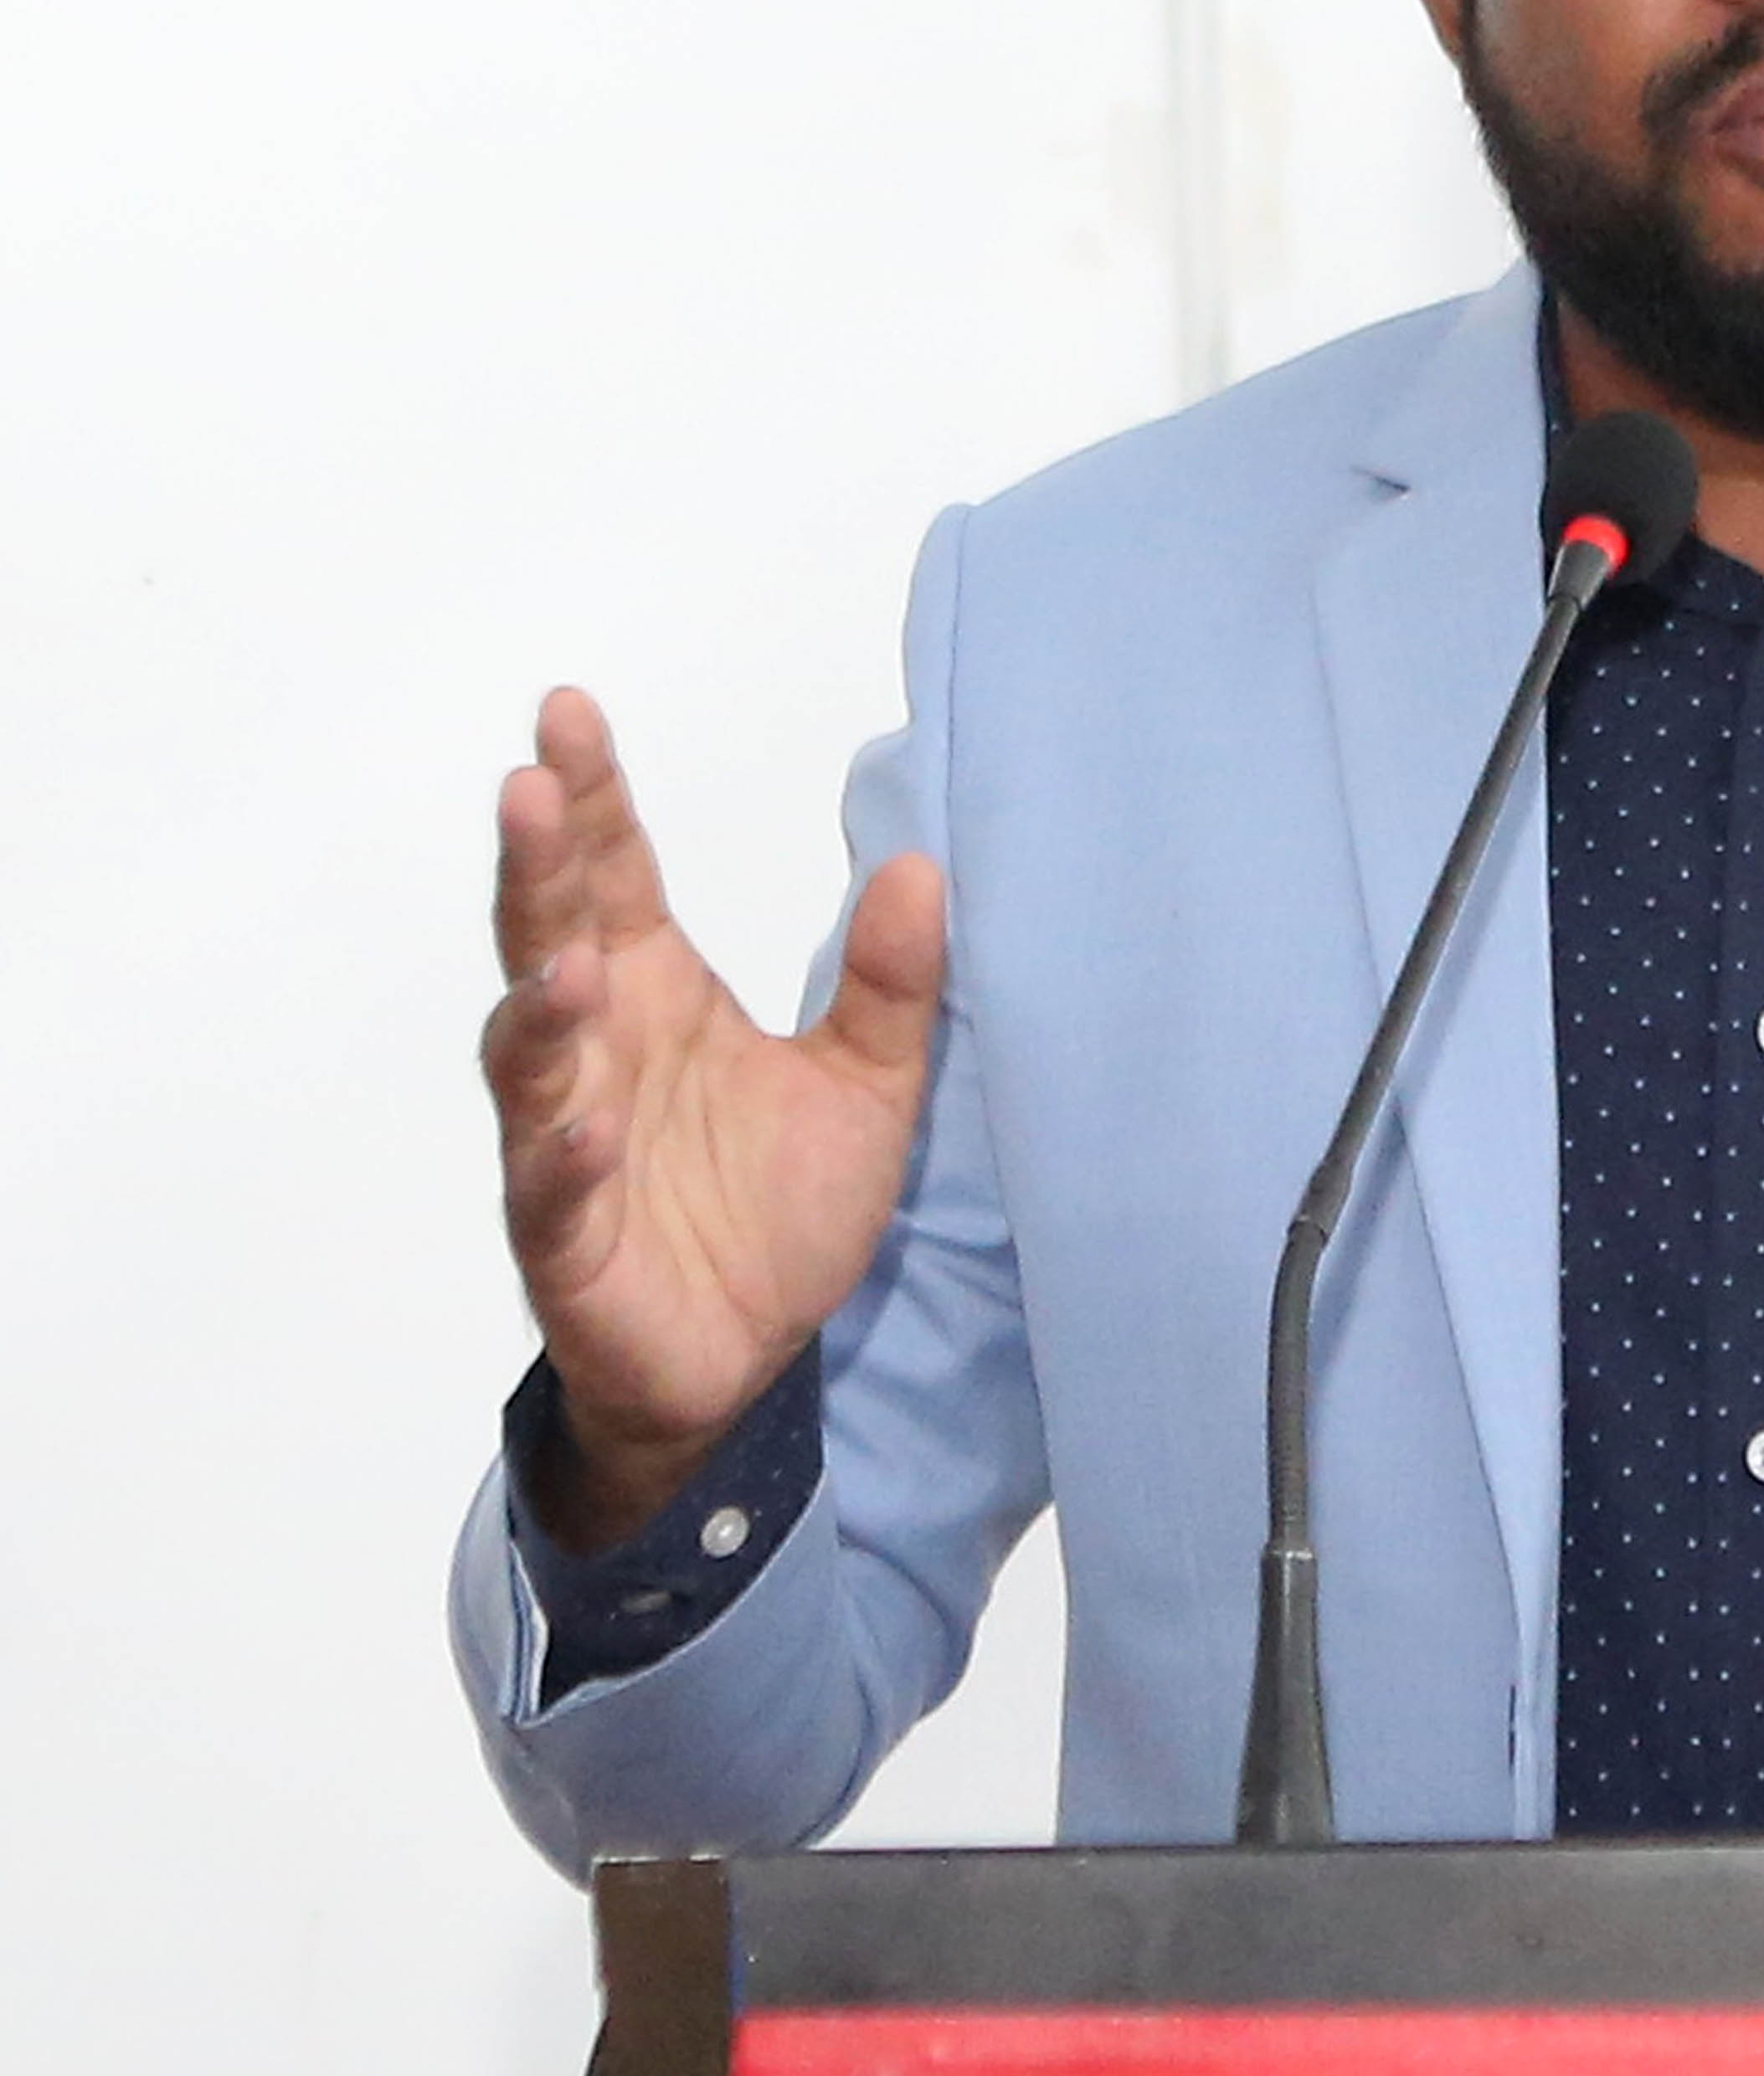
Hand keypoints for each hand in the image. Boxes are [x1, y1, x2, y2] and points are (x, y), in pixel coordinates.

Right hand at [482, 686, 943, 1548]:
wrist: (744, 1362)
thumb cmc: (777, 1212)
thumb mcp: (867, 1090)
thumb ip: (890, 986)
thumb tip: (924, 868)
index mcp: (657, 995)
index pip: (611, 875)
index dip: (587, 798)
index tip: (567, 713)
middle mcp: (597, 1052)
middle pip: (548, 938)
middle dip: (534, 867)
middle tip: (527, 787)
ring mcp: (564, 1144)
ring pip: (528, 1060)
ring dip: (539, 1009)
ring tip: (570, 964)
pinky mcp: (565, 1241)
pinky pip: (549, 1191)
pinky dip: (559, 1158)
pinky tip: (580, 1127)